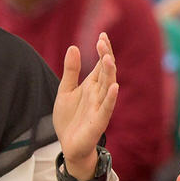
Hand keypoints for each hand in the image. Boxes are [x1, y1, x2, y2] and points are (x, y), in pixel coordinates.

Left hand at [54, 33, 119, 180]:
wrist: (69, 145)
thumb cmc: (70, 119)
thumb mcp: (65, 90)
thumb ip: (71, 71)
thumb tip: (73, 47)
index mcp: (92, 85)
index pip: (101, 64)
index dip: (103, 50)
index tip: (102, 35)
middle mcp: (99, 94)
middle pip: (106, 72)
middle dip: (105, 56)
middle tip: (102, 41)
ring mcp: (100, 106)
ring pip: (108, 87)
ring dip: (110, 73)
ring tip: (107, 58)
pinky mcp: (99, 121)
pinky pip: (107, 108)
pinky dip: (111, 98)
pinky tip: (114, 87)